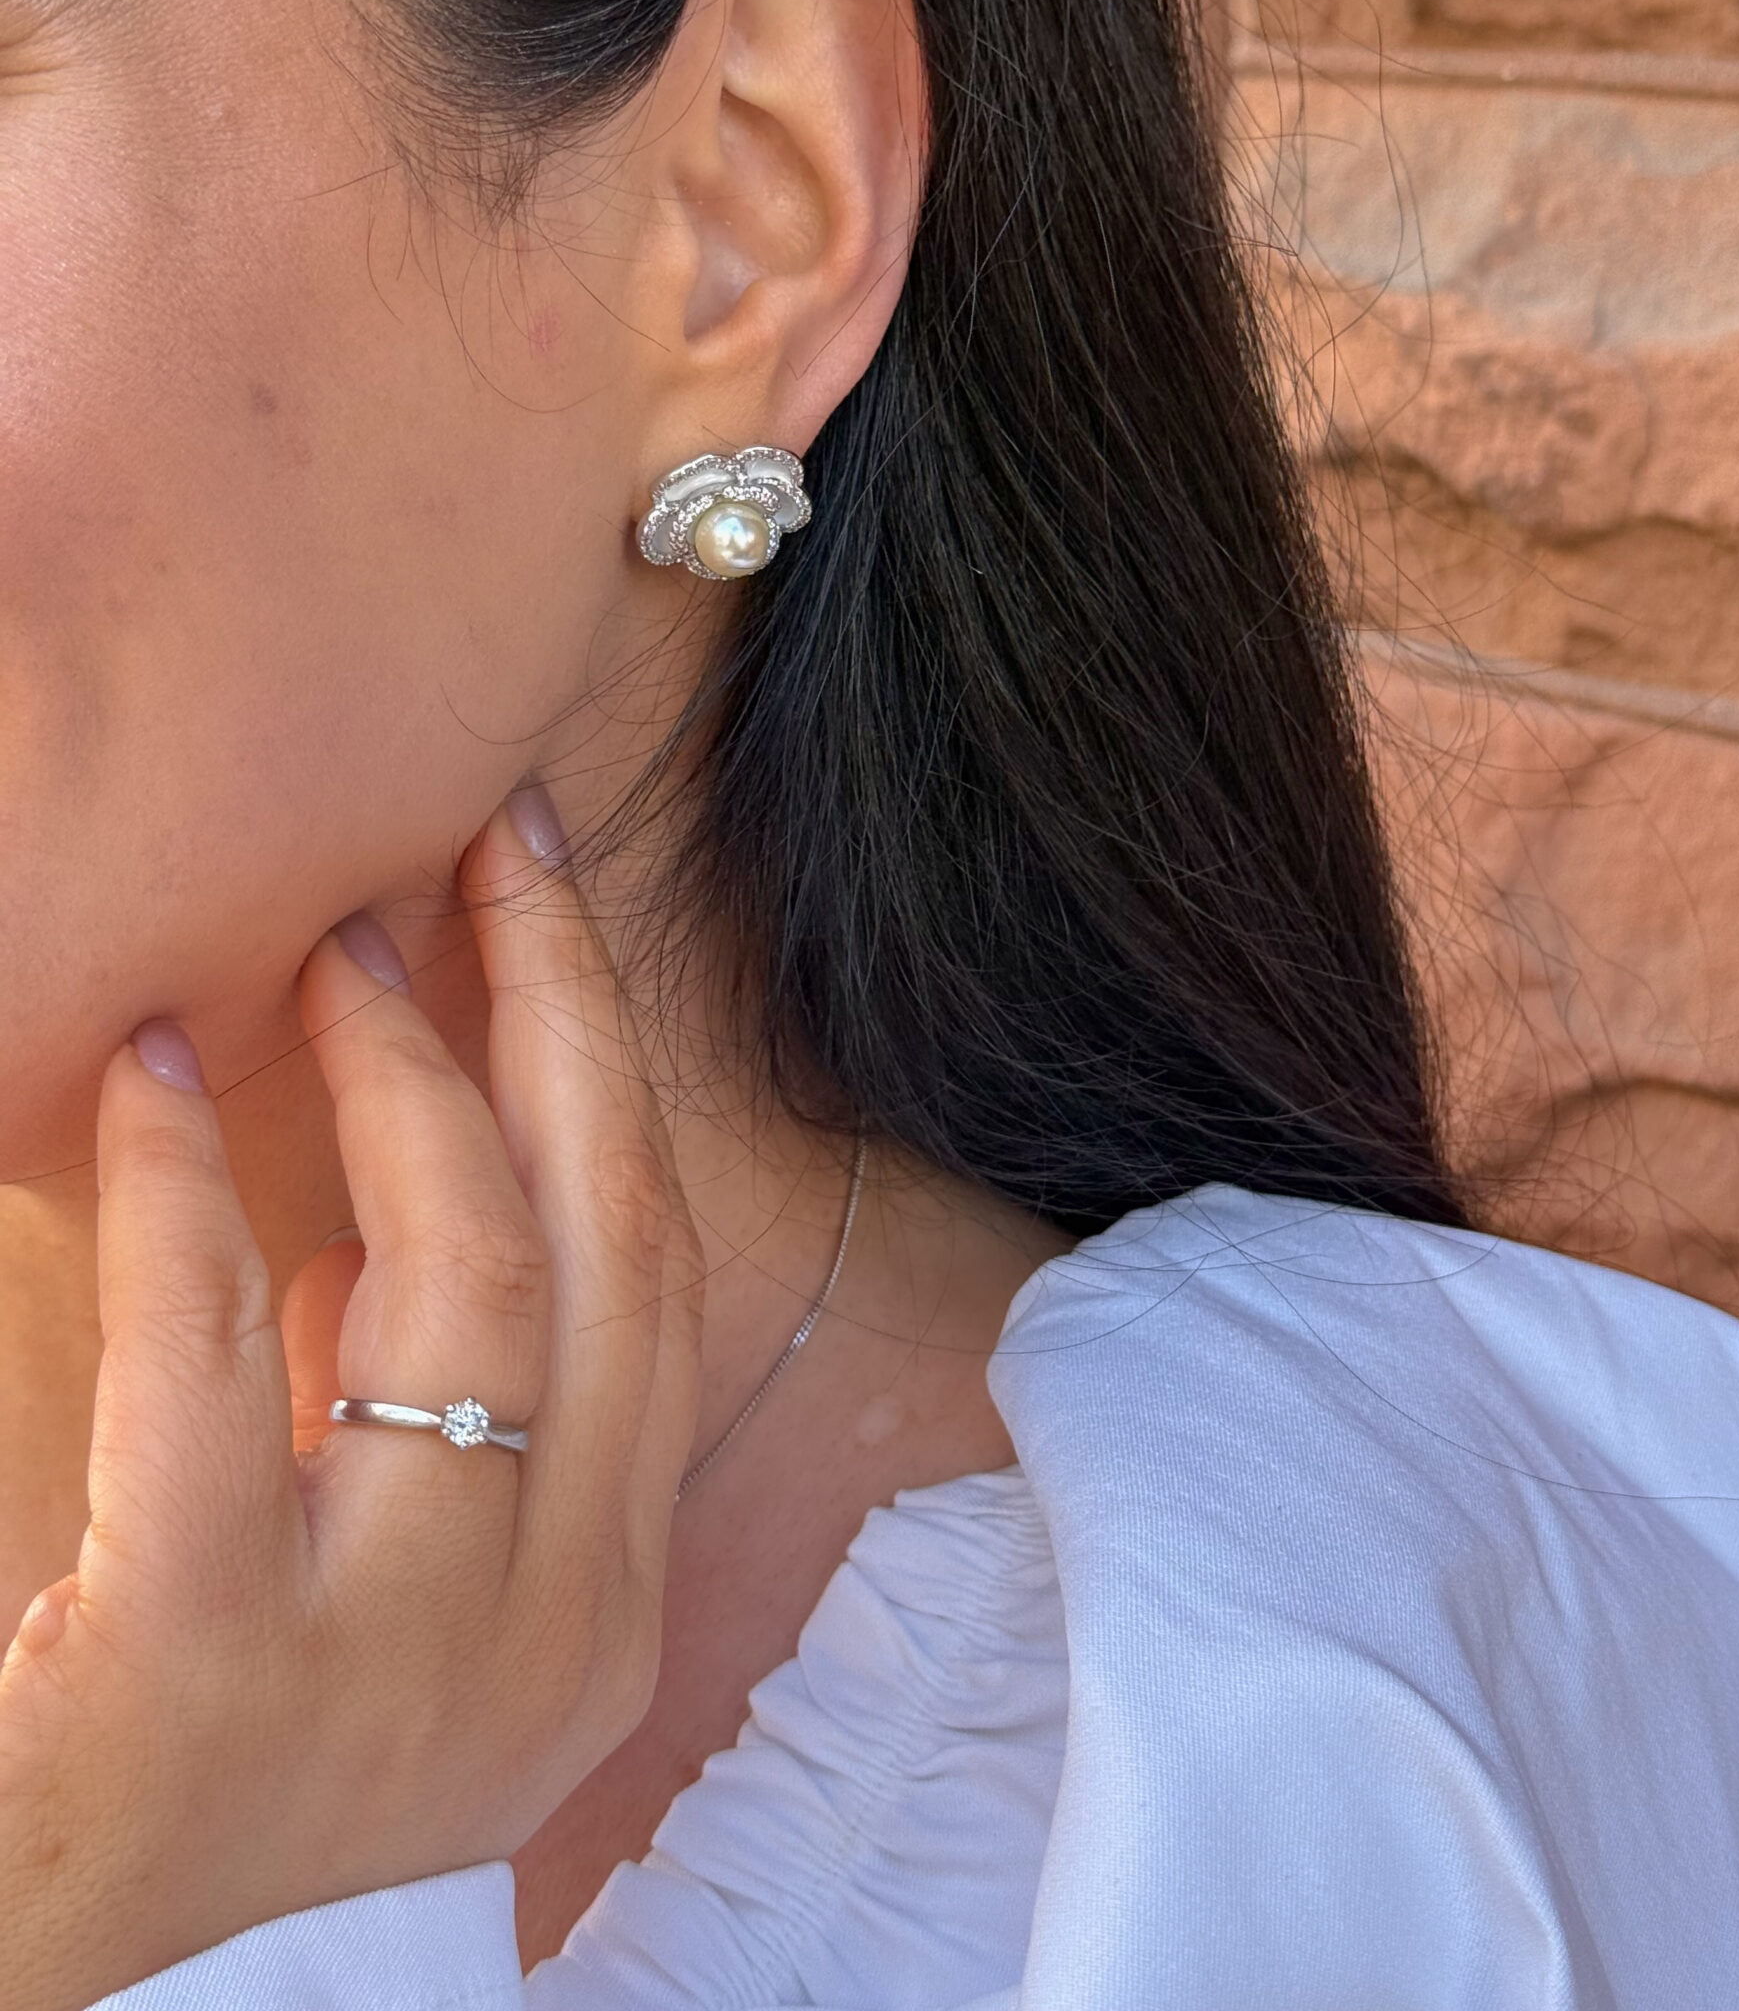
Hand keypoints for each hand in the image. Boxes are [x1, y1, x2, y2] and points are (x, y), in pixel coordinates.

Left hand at [0, 795, 701, 2010]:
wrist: (77, 2009)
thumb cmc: (212, 1769)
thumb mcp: (386, 1601)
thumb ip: (419, 1425)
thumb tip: (370, 1225)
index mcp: (594, 1609)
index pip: (652, 1280)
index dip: (612, 1068)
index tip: (551, 902)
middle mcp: (543, 1634)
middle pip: (600, 1246)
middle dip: (557, 1015)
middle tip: (482, 852)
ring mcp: (395, 1662)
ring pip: (457, 1287)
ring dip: (399, 1078)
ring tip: (331, 948)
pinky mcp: (211, 1676)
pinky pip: (220, 1369)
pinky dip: (186, 1193)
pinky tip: (138, 1076)